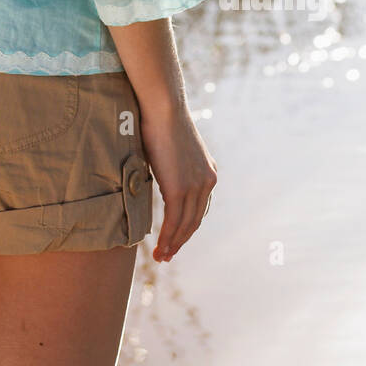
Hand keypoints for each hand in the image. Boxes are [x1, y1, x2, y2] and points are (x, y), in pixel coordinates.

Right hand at [138, 102, 216, 262]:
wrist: (164, 108)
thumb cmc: (160, 120)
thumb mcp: (171, 148)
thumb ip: (170, 166)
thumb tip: (157, 171)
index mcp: (208, 172)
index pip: (199, 208)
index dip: (187, 226)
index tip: (176, 239)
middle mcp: (207, 181)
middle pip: (195, 221)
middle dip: (181, 240)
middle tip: (168, 255)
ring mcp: (196, 186)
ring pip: (185, 225)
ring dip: (173, 245)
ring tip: (161, 257)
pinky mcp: (181, 189)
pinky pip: (174, 221)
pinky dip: (167, 238)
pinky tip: (159, 248)